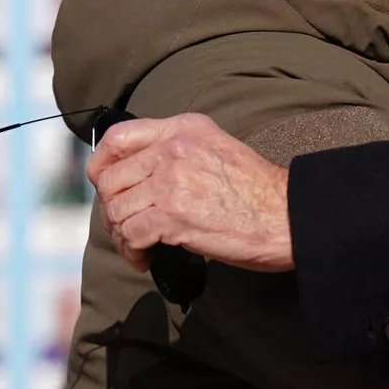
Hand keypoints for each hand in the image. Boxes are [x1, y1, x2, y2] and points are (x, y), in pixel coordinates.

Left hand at [87, 113, 293, 273]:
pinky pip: (131, 234)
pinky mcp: (173, 214)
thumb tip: (137, 175)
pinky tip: (147, 258)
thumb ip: (179, 150)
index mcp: (185, 129)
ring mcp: (172, 180)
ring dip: (123, 235)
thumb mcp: (218, 149)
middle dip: (113, 210)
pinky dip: (133, 252)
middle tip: (129, 228)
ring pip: (117, 210)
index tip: (106, 187)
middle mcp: (174, 149)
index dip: (101, 165)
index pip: (119, 138)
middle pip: (112, 180)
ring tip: (140, 247)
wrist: (286, 216)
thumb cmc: (257, 192)